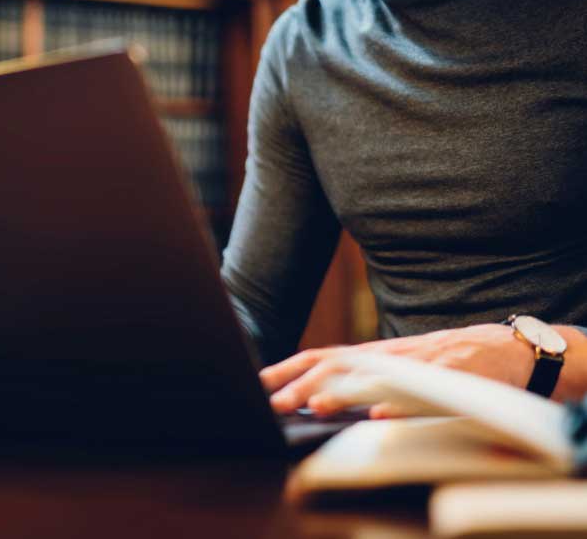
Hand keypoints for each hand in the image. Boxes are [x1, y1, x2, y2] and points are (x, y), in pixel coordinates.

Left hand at [260, 324, 534, 417]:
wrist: (503, 347)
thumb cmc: (444, 362)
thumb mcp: (397, 368)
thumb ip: (362, 379)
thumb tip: (317, 396)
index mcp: (374, 355)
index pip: (321, 357)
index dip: (289, 369)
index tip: (258, 384)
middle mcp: (389, 356)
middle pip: (339, 364)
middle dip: (304, 383)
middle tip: (275, 403)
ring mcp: (419, 364)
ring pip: (376, 375)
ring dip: (345, 391)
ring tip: (317, 405)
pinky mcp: (452, 376)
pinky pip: (426, 389)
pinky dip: (403, 401)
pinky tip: (383, 413)